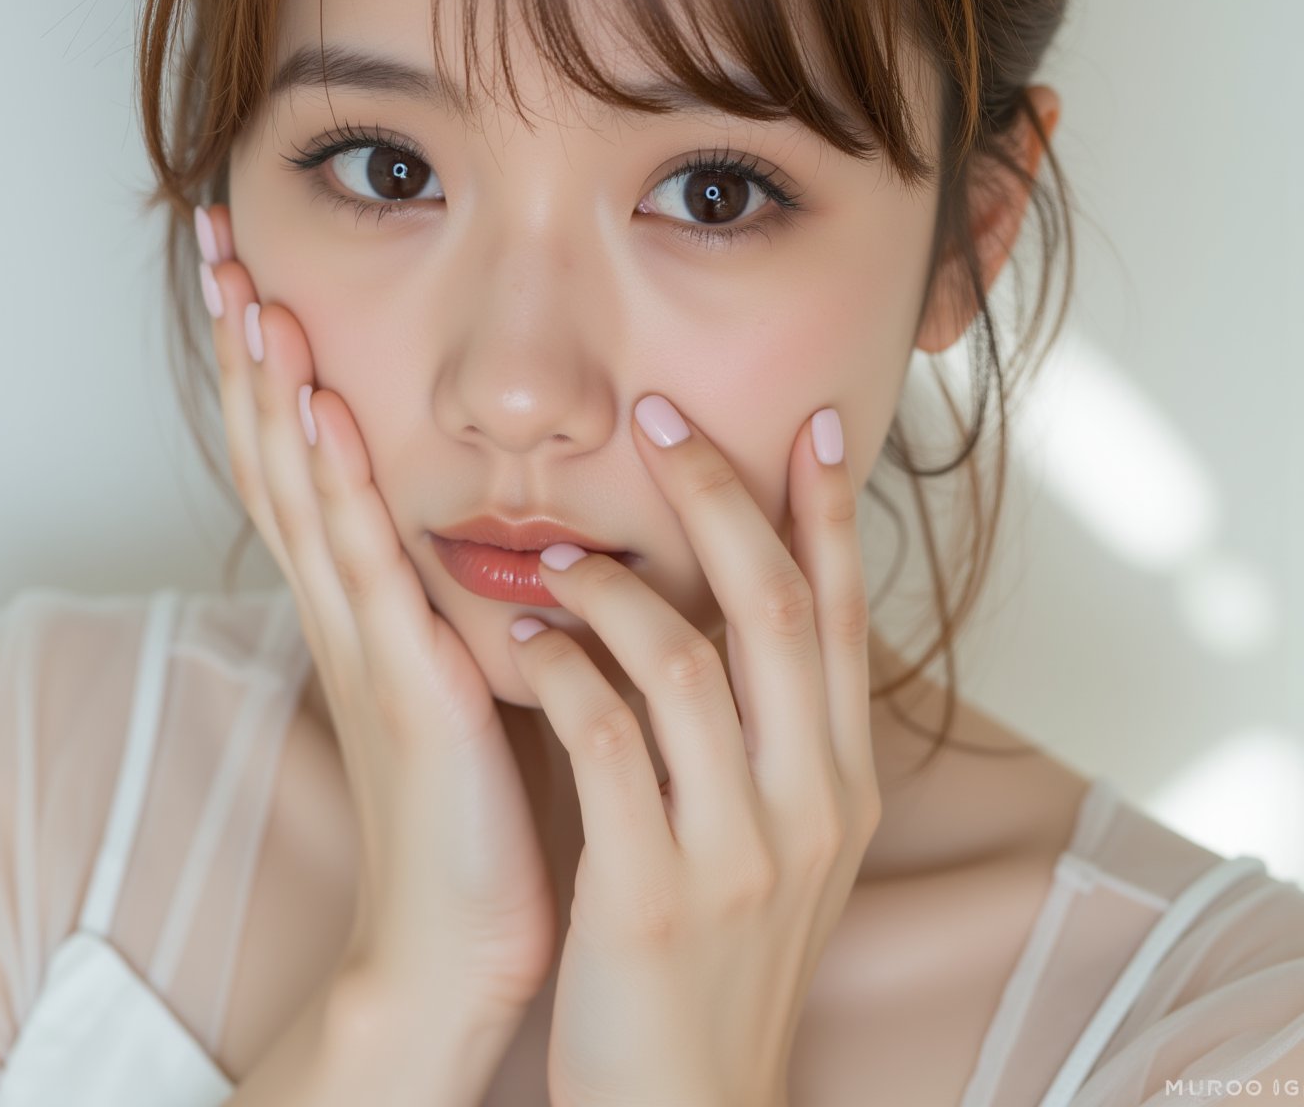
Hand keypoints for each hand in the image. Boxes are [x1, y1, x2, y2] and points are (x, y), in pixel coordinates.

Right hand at [194, 204, 557, 1030]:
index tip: (251, 268)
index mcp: (358, 597)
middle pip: (274, 450)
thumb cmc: (470, 805)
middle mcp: (342, 604)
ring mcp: (361, 637)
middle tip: (221, 244)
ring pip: (301, 490)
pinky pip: (359, 564)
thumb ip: (450, 592)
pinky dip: (334, 485)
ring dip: (275, 388)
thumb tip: (484, 515)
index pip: (296, 453)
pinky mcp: (400, 678)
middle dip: (248, 346)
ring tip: (256, 294)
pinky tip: (322, 415)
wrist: (454, 939)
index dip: (269, 361)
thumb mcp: (458, 669)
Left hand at [506, 392, 878, 1106]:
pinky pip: (605, 741)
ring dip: (612, 587)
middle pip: (777, 609)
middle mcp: (810, 803)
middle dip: (721, 496)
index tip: (817, 421)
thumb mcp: (776, 842)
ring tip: (555, 556)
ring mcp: (739, 851)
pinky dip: (563, 672)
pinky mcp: (655, 894)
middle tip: (663, 412)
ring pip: (686, 662)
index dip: (831, 513)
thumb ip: (772, 734)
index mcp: (843, 781)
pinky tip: (526, 642)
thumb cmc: (713, 959)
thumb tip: (743, 611)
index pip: (845, 617)